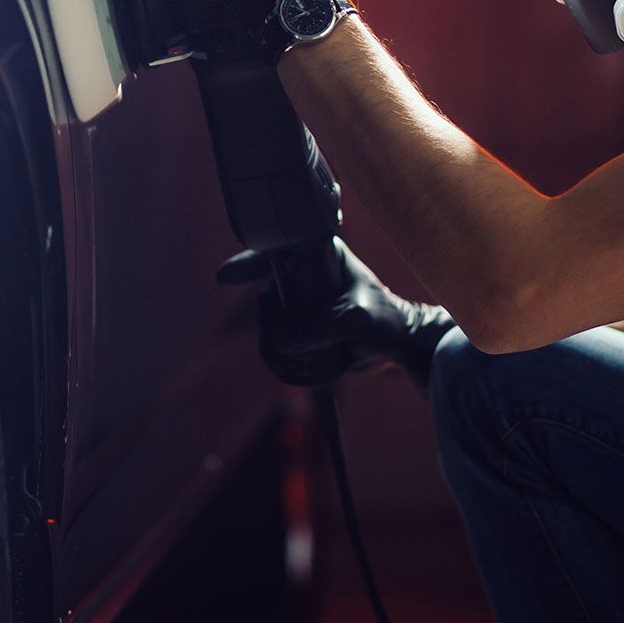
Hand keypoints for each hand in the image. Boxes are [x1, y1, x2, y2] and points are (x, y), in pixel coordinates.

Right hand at [218, 238, 455, 390]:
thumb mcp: (358, 320)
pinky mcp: (302, 323)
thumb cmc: (387, 321)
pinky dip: (279, 356)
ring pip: (269, 321)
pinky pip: (278, 338)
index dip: (247, 263)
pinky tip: (293, 371)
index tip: (224, 277)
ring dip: (274, 346)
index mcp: (321, 255)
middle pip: (268, 295)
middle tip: (282, 346)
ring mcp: (302, 299)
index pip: (277, 252)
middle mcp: (306, 273)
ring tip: (294, 366)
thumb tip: (284, 343)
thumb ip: (323, 327)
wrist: (400, 345)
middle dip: (269, 324)